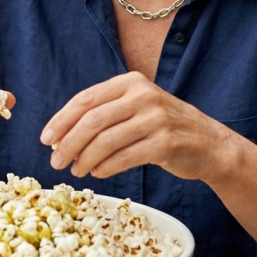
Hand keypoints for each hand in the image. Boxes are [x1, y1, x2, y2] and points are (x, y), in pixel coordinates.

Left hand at [40, 71, 234, 180]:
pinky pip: (124, 158)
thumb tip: (60, 137)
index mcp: (130, 82)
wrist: (210, 144)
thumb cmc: (164, 127)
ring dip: (84, 159)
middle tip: (56, 161)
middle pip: (92, 121)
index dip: (61, 120)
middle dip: (68, 144)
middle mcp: (143, 96)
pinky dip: (105, 168)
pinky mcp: (165, 143)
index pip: (85, 100)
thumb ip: (104, 114)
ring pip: (105, 141)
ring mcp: (156, 119)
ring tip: (77, 170)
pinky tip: (97, 173)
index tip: (46, 139)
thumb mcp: (136, 108)